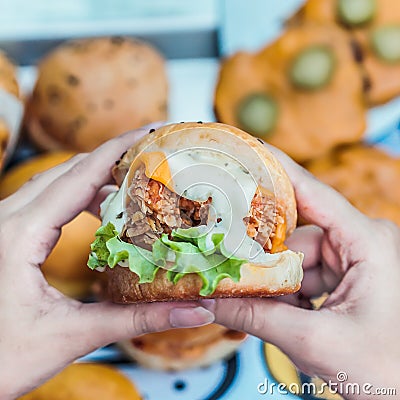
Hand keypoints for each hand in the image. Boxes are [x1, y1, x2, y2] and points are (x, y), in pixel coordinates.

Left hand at [0, 127, 213, 398]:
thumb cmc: (1, 360)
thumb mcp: (73, 336)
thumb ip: (136, 320)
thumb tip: (192, 311)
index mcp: (19, 234)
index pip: (79, 175)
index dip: (118, 149)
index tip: (151, 132)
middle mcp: (7, 219)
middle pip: (68, 170)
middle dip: (112, 157)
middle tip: (152, 156)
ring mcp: (4, 224)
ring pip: (56, 182)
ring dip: (95, 177)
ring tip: (134, 182)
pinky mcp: (7, 234)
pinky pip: (46, 200)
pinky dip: (79, 195)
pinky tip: (101, 210)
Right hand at [201, 146, 399, 398]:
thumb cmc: (388, 371)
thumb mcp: (315, 341)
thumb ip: (256, 317)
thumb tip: (208, 300)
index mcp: (367, 241)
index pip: (312, 193)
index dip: (275, 171)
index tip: (244, 152)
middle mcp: (361, 242)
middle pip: (295, 237)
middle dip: (265, 261)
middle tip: (228, 271)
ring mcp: (354, 260)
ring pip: (296, 261)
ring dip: (277, 286)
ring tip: (263, 310)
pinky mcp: (348, 278)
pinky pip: (306, 276)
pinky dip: (290, 296)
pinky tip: (286, 317)